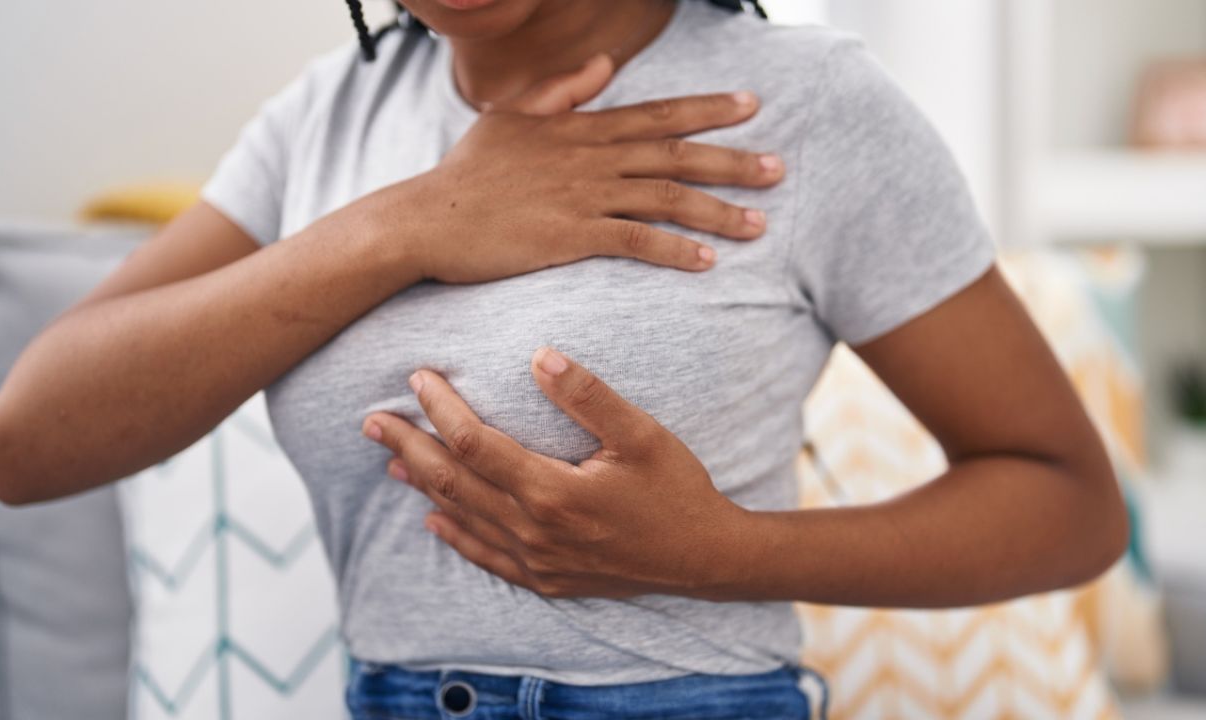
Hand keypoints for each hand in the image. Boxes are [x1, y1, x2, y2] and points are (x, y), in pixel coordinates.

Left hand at [361, 347, 750, 598]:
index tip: (418, 378)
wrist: (706, 559)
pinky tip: (434, 518)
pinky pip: (486, 557)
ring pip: (463, 517)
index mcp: (552, 491)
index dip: (440, 408)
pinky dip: (455, 534)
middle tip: (371, 419)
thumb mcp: (642, 435)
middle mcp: (534, 531)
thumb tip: (539, 354)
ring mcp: (537, 560)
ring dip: (423, 484)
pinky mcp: (547, 579)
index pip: (475, 443)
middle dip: (409, 446)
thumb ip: (589, 396)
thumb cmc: (677, 490)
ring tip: (389, 459)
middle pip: (453, 481)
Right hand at [362, 54, 784, 283]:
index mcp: (578, 127)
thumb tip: (600, 64)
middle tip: (778, 169)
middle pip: (673, 152)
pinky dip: (674, 251)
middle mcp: (588, 156)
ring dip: (716, 211)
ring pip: (664, 198)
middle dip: (731, 159)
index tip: (750, 105)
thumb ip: (562, 93)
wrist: (426, 219)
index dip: (706, 108)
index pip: (655, 113)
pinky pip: (634, 241)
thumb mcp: (512, 118)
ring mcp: (581, 195)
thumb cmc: (466, 175)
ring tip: (759, 225)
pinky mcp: (569, 236)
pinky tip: (706, 262)